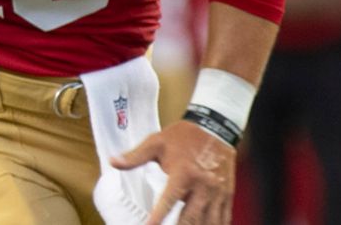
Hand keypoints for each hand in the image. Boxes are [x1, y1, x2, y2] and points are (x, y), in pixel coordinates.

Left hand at [111, 120, 234, 224]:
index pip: (168, 202)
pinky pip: (224, 217)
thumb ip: (136, 156)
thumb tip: (113, 162)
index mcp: (183, 173)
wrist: (216, 125)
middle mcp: (202, 185)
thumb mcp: (157, 142)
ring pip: (209, 221)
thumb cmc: (185, 135)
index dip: (157, 218)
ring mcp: (217, 191)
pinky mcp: (227, 192)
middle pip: (190, 218)